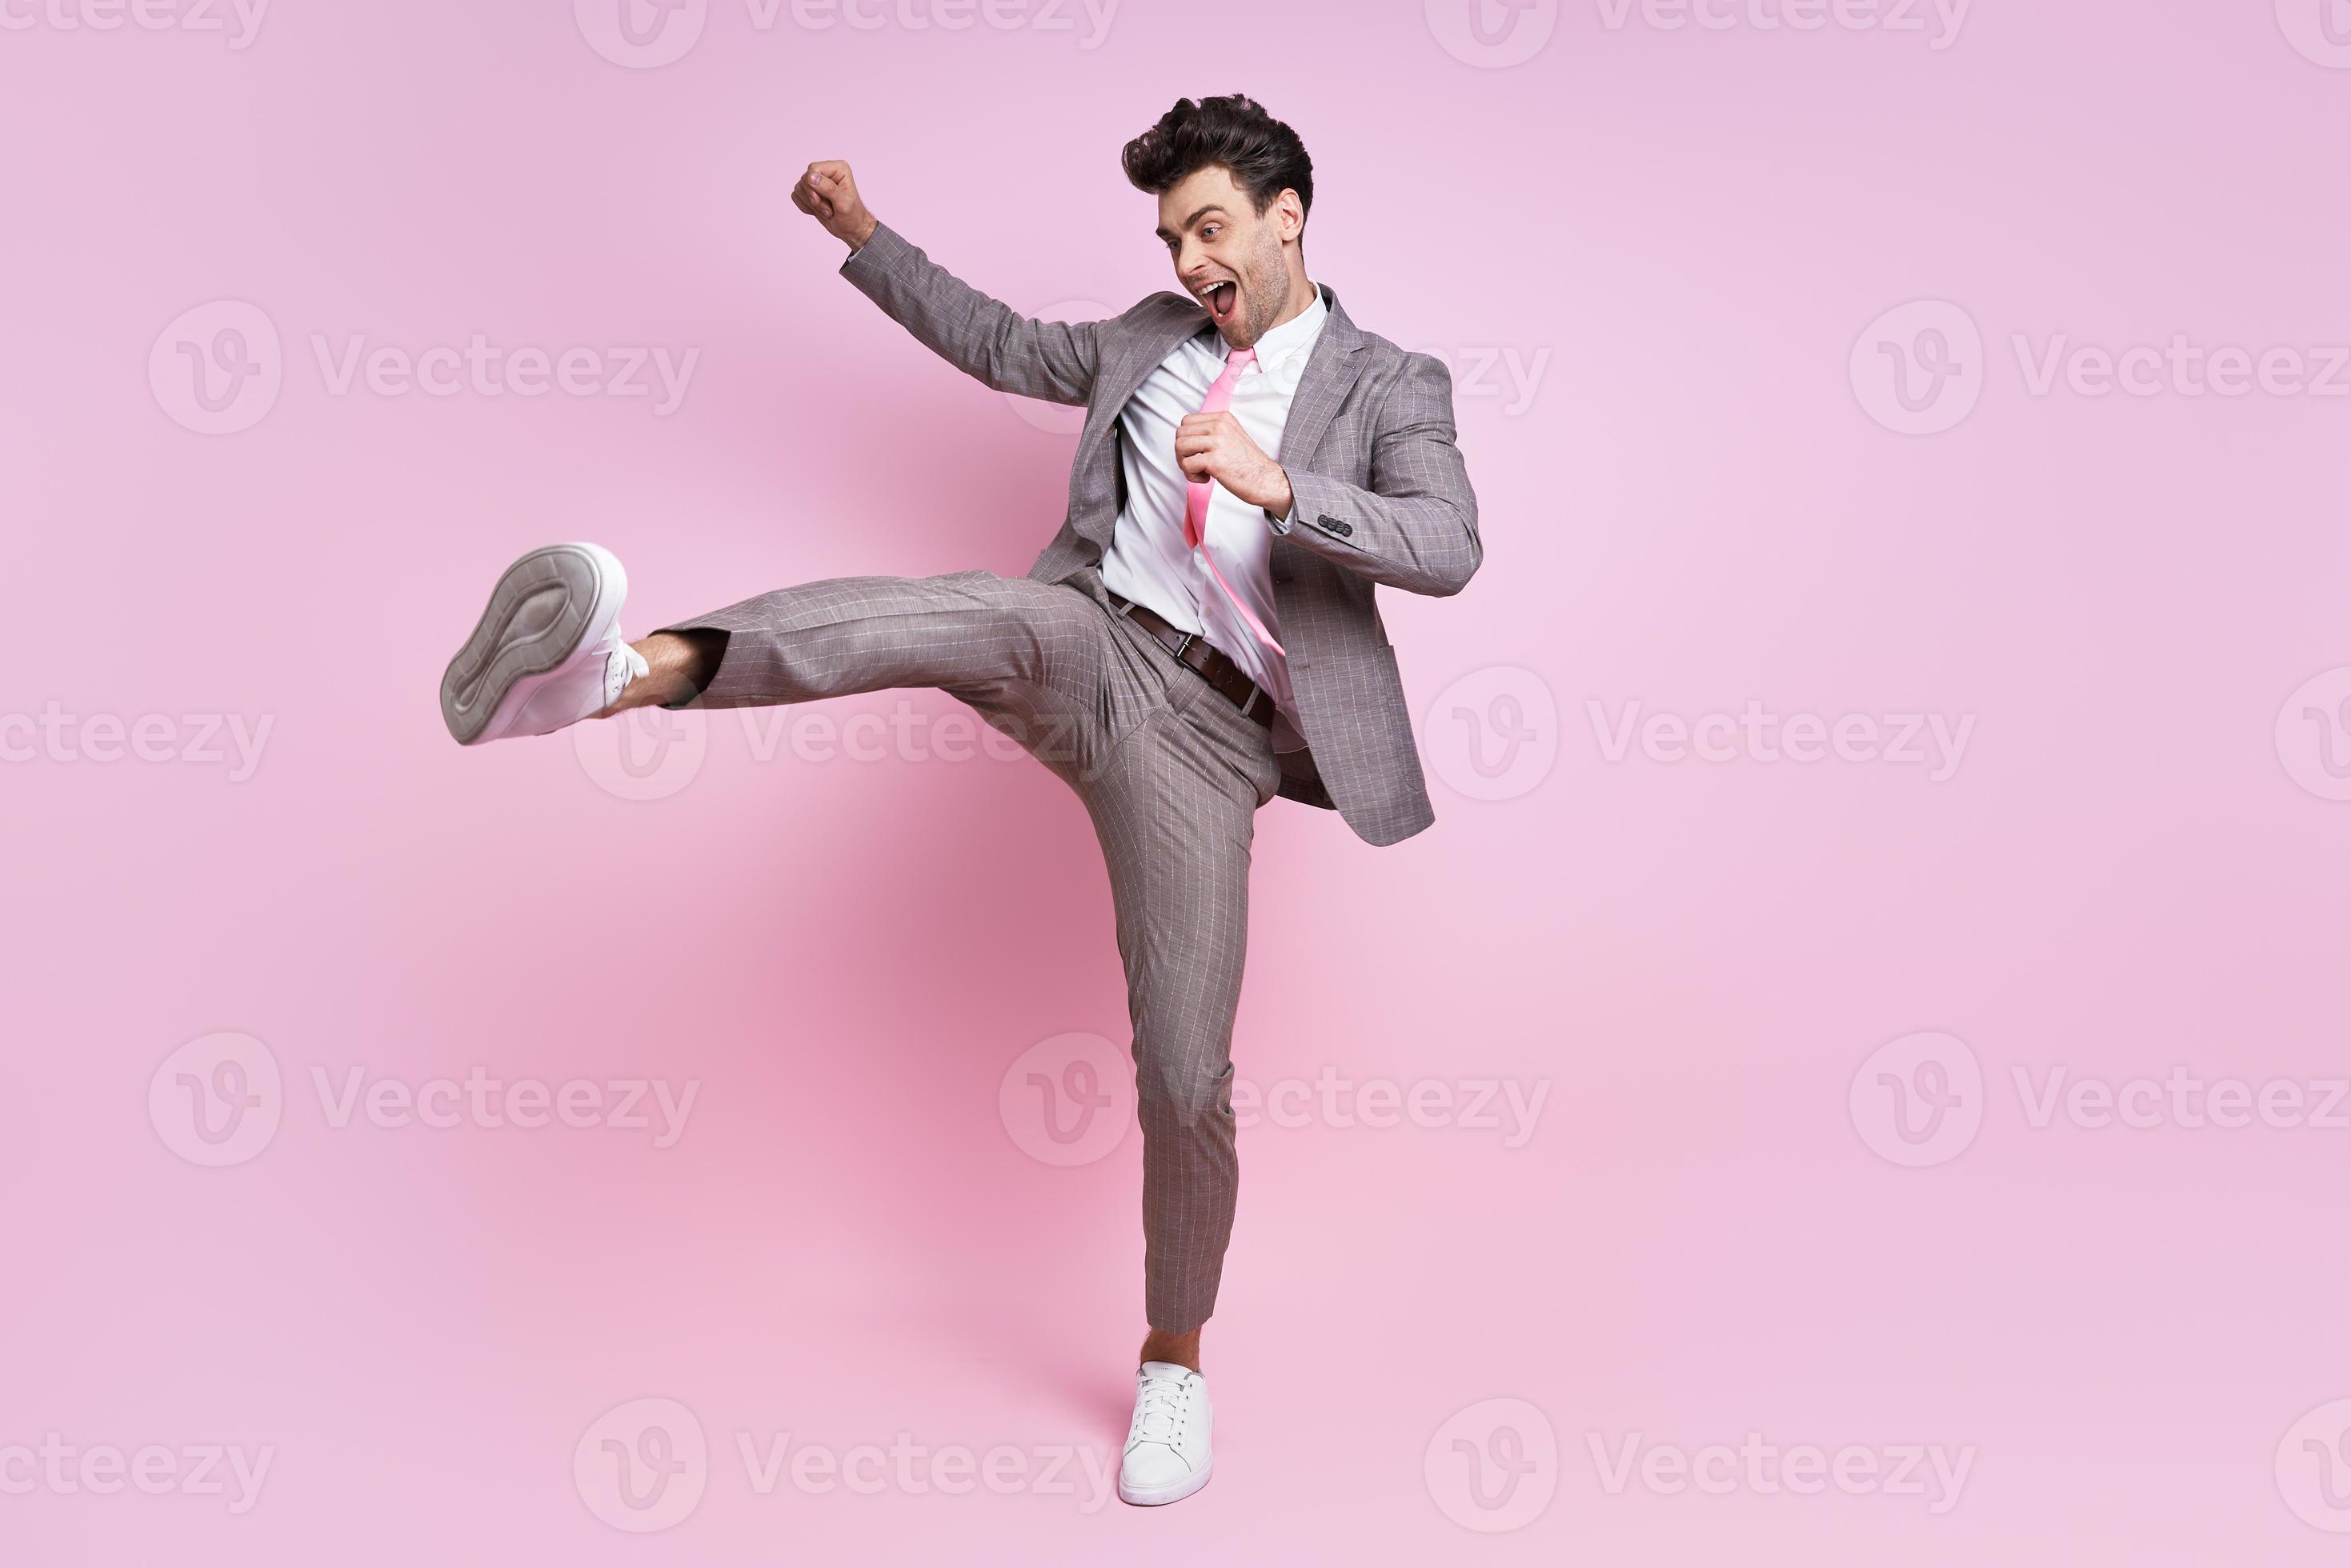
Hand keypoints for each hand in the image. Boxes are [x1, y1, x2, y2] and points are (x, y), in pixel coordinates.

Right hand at [792, 160, 878, 250]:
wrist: (851, 229)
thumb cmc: (852, 216)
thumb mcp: (843, 203)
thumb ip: (828, 188)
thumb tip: (811, 177)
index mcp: (838, 168)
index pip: (813, 169)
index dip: (813, 187)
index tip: (824, 201)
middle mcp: (826, 172)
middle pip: (805, 179)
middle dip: (814, 199)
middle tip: (828, 210)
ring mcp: (817, 181)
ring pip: (799, 188)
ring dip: (811, 205)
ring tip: (826, 211)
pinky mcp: (809, 191)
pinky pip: (796, 195)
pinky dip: (805, 207)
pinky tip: (818, 211)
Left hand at [1176, 411, 1291, 516]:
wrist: (1267, 480)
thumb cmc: (1249, 464)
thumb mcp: (1232, 436)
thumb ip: (1213, 432)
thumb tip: (1187, 438)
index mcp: (1223, 418)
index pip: (1187, 421)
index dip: (1186, 439)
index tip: (1197, 452)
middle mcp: (1220, 426)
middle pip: (1180, 433)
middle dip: (1182, 452)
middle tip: (1196, 464)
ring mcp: (1217, 442)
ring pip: (1180, 446)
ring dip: (1184, 463)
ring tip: (1200, 471)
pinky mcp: (1214, 460)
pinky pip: (1186, 464)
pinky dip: (1191, 475)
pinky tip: (1206, 478)